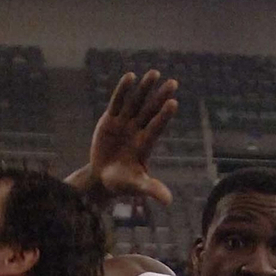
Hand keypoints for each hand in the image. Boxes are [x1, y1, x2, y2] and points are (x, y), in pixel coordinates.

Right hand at [87, 70, 178, 205]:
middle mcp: (137, 130)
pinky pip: (117, 102)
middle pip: (150, 110)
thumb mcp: (135, 186)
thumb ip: (151, 189)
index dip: (163, 115)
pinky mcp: (110, 119)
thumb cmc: (121, 183)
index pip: (156, 127)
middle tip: (173, 83)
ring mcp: (124, 123)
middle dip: (160, 97)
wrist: (101, 177)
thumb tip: (169, 201)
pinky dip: (122, 90)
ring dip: (145, 88)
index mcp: (145, 145)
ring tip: (154, 73)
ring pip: (136, 102)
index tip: (173, 102)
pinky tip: (130, 76)